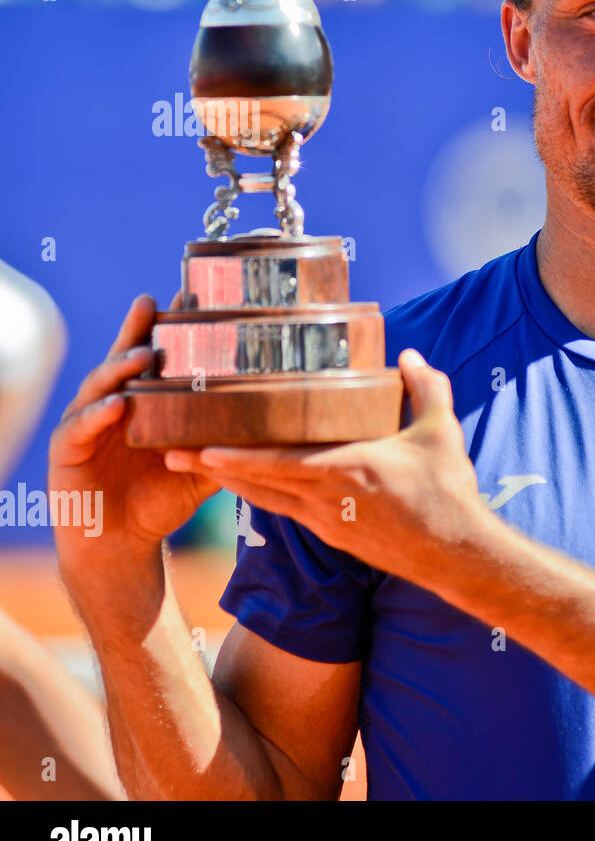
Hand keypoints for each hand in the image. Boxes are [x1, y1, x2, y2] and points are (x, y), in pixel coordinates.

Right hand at [49, 295, 220, 584]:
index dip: (169, 326)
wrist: (122, 545)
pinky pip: (79, 429)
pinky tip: (116, 404)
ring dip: (119, 368)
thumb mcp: (203, 467)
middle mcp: (113, 403)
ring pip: (99, 386)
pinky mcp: (67, 453)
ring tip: (142, 354)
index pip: (156, 355)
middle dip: (137, 329)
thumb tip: (281, 428)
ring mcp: (87, 425)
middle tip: (154, 303)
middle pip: (124, 358)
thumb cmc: (162, 498)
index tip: (191, 296)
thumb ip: (230, 444)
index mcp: (144, 400)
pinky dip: (97, 415)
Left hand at [163, 351, 492, 590]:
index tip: (202, 447)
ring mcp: (327, 521)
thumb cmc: (448, 491)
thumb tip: (408, 356)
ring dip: (230, 483)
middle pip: (257, 483)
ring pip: (266, 500)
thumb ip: (425, 388)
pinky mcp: (333, 536)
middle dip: (213, 468)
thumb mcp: (442, 432)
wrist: (455, 553)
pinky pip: (286, 511)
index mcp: (349, 468)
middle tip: (171, 454)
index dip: (238, 457)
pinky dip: (261, 495)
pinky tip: (247, 483)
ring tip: (196, 464)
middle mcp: (327, 498)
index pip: (281, 463)